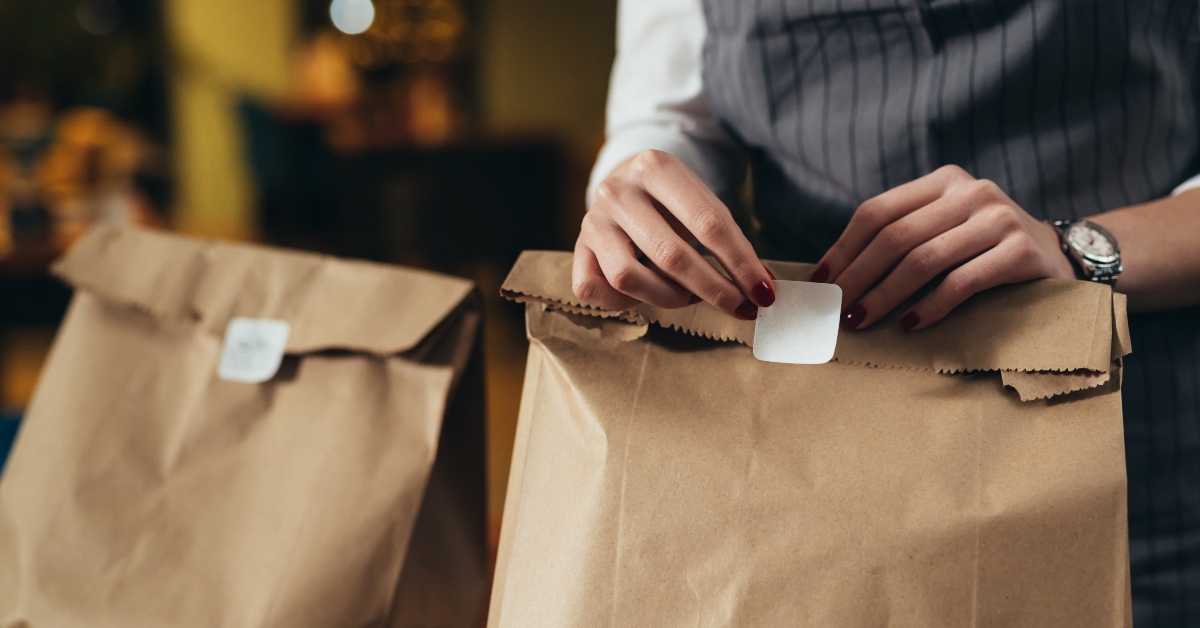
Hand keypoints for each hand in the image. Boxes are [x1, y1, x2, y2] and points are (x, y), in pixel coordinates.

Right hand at [573, 150, 774, 319]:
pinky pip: (596, 290)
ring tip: (690, 295)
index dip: (740, 263)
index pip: (708, 223)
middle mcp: (618, 191)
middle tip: (741, 307)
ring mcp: (593, 221)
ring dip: (671, 298)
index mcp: (656, 167)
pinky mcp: (577, 249)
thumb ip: (728, 238)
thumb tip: (760, 284)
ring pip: (630, 278)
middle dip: (715, 289)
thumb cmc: (674, 202)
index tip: (763, 292)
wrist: (625, 185)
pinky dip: (623, 303)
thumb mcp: (702, 203)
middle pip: (672, 255)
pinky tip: (645, 295)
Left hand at [814, 165, 1075, 330]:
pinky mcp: (1020, 252)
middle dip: (859, 276)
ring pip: (924, 259)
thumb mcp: (945, 229)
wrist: (1060, 258)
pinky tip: (908, 325)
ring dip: (886, 295)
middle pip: (896, 236)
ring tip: (862, 320)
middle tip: (838, 308)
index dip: (844, 248)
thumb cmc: (985, 251)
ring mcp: (998, 219)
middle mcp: (971, 192)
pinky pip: (961, 282)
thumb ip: (903, 238)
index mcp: (943, 181)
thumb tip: (835, 275)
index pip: (878, 211)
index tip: (821, 280)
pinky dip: (929, 307)